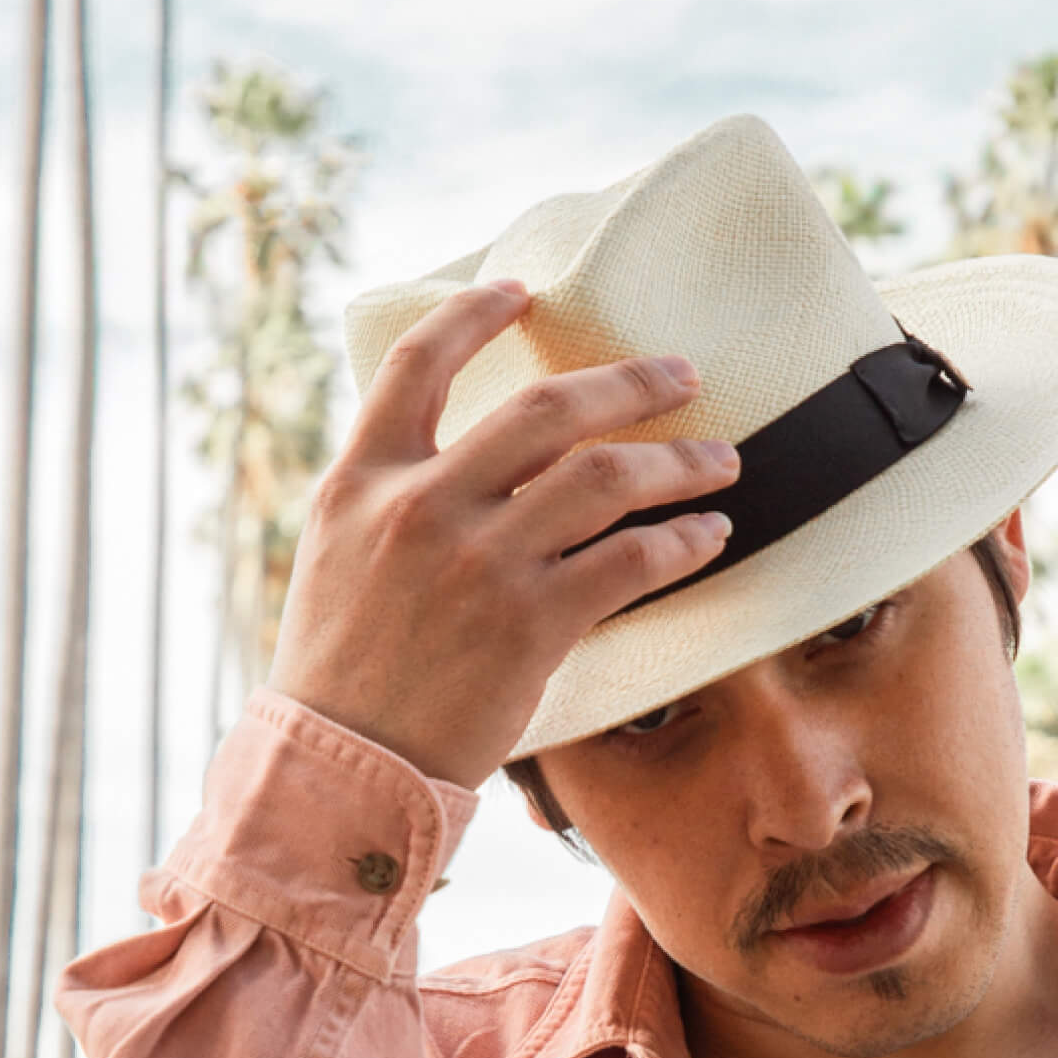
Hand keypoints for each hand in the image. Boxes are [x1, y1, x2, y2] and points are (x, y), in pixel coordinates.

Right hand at [265, 279, 737, 789]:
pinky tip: (708, 536)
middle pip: (547, 406)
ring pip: (604, 476)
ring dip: (678, 462)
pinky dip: (682, 540)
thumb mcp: (336, 555)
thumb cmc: (342, 670)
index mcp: (362, 479)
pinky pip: (631, 559)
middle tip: (683, 376)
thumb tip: (457, 458)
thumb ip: (391, 494)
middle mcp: (421, 504)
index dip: (476, 313)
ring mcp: (479, 562)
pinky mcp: (530, 624)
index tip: (525, 290)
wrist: (342, 766)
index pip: (419, 362)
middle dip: (631, 382)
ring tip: (721, 462)